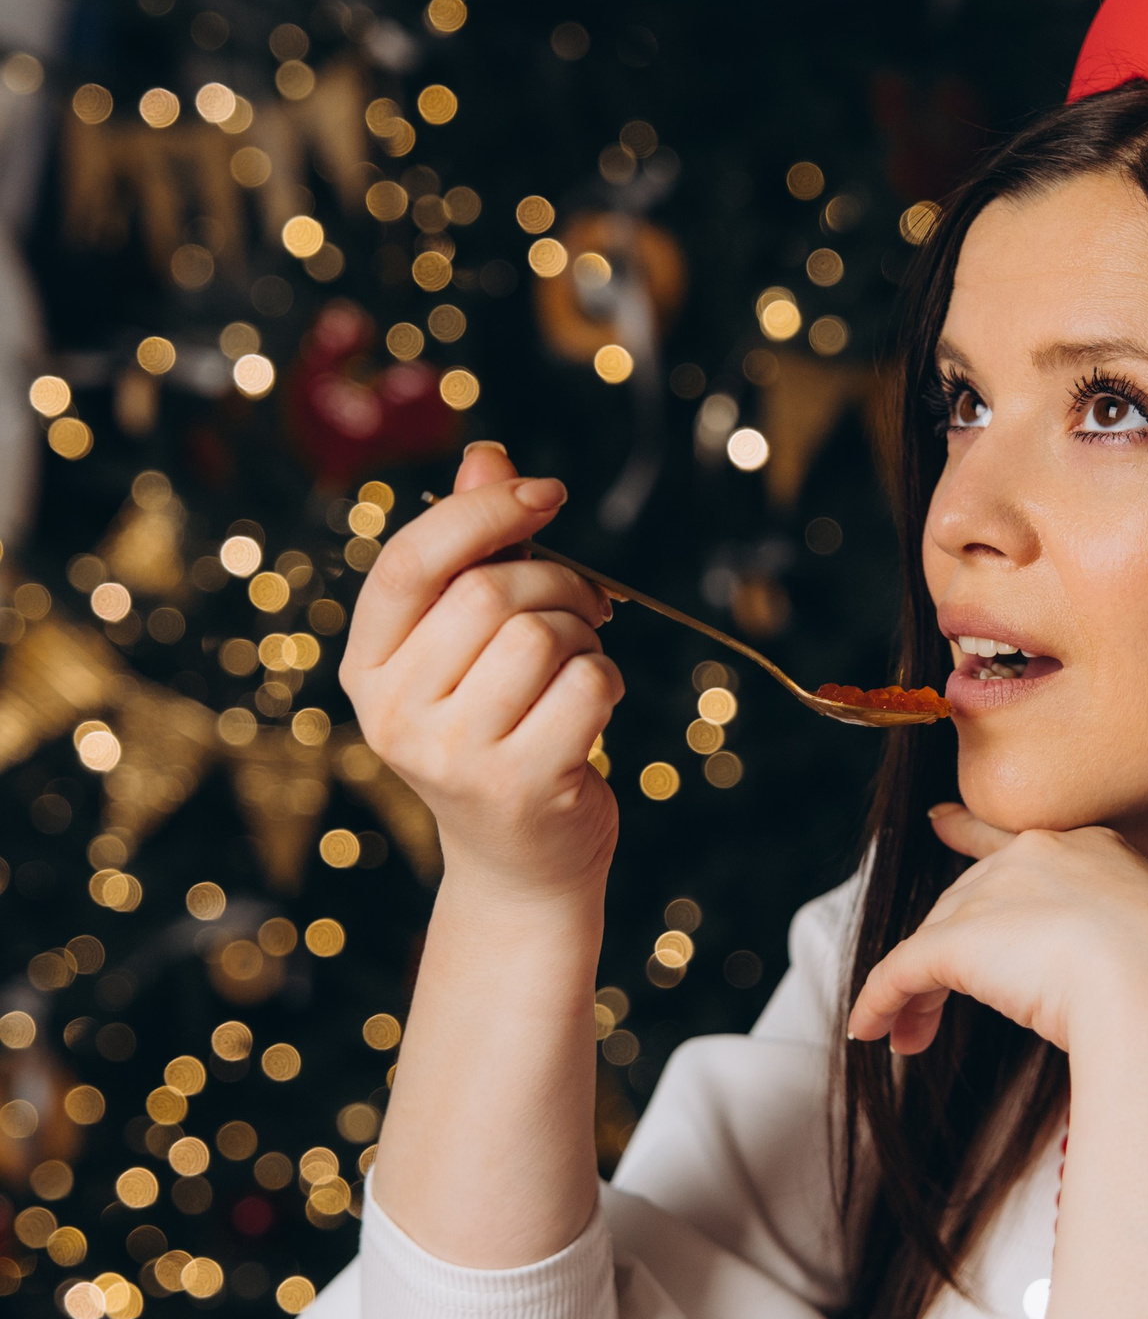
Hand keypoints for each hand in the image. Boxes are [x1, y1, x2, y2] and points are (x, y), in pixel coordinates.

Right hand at [340, 441, 622, 900]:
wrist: (520, 861)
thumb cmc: (501, 730)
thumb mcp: (472, 642)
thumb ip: (475, 550)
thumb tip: (487, 456)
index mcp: (369, 666)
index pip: (409, 562)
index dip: (482, 513)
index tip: (547, 493)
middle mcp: (393, 713)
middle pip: (487, 593)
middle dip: (556, 582)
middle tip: (585, 607)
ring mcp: (450, 756)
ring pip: (540, 636)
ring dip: (583, 636)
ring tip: (580, 667)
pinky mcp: (515, 786)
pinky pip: (586, 686)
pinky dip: (608, 683)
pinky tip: (592, 712)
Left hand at [847, 804, 1147, 1061]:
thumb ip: (1132, 955)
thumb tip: (1137, 993)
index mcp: (1093, 851)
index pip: (1015, 843)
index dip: (970, 837)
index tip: (941, 822)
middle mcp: (1036, 858)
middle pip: (967, 903)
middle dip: (944, 953)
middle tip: (923, 1002)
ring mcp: (997, 895)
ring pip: (935, 941)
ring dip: (915, 993)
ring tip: (909, 1039)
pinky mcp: (960, 942)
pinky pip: (902, 972)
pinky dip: (881, 1002)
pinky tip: (868, 1030)